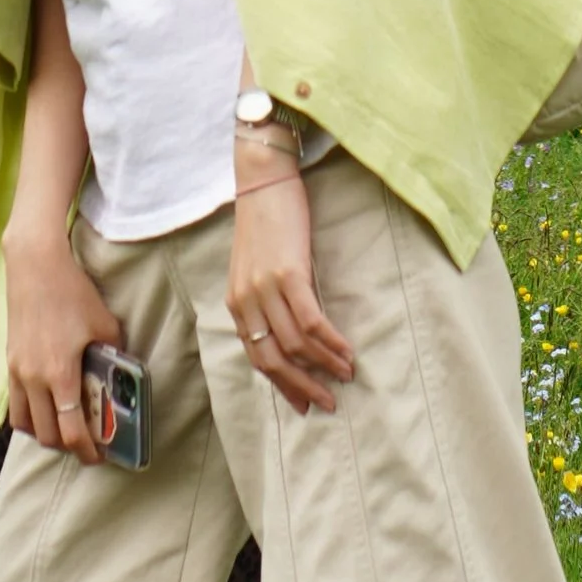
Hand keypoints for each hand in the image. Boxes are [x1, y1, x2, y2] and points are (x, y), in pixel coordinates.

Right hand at [4, 223, 124, 464]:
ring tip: (63, 428)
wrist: (34, 264)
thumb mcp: (104, 323)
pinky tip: (44, 407)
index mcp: (60, 374)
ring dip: (44, 433)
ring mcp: (17, 371)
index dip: (86, 450)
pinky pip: (15, 404)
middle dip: (67, 446)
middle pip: (47, 435)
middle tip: (86, 443)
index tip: (98, 456)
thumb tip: (123, 373)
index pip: (70, 431)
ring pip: (25, 424)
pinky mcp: (8, 361)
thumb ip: (114, 353)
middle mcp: (34, 379)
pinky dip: (28, 415)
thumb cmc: (72, 291)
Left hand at [228, 166, 355, 416]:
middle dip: (302, 387)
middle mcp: (246, 301)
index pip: (258, 357)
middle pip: (274, 360)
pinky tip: (346, 350)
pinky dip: (330, 341)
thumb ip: (263, 299)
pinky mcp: (288, 273)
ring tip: (345, 375)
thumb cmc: (264, 221)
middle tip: (327, 402)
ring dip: (323, 366)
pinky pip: (310, 320)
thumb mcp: (254, 266)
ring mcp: (265, 288)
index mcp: (236, 303)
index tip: (303, 402)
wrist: (262, 179)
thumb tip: (287, 332)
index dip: (282, 384)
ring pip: (294, 345)